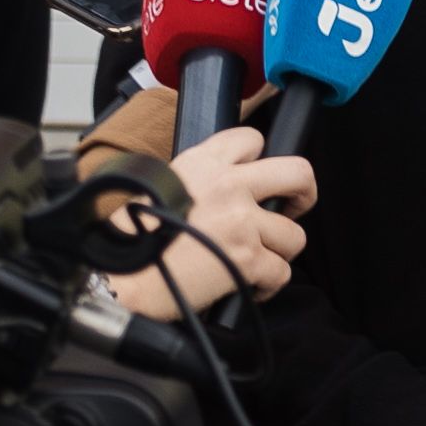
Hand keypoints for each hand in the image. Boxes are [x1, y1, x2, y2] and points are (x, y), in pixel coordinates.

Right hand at [110, 125, 315, 320]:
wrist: (121, 278)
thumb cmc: (132, 239)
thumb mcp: (160, 185)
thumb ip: (200, 179)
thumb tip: (227, 190)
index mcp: (203, 163)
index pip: (253, 139)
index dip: (261, 160)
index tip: (259, 180)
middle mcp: (228, 186)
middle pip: (297, 172)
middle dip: (303, 192)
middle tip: (292, 207)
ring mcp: (241, 223)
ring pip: (294, 235)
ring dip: (278, 251)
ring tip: (254, 260)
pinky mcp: (247, 260)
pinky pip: (282, 272)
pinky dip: (267, 285)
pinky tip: (247, 285)